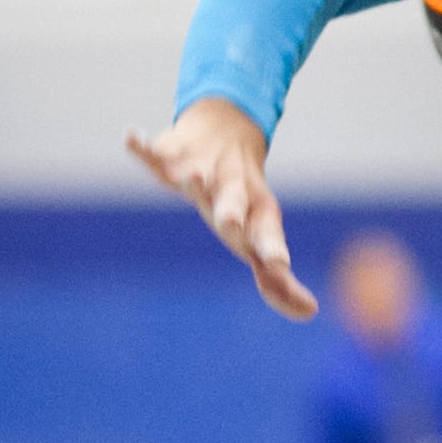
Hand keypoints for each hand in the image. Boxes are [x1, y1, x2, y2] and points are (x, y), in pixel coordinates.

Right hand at [126, 99, 318, 319]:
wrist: (228, 129)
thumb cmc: (245, 199)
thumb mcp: (262, 235)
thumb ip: (278, 281)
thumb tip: (310, 313)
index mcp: (254, 213)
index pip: (265, 233)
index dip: (271, 248)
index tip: (279, 264)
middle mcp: (231, 190)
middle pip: (232, 201)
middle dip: (230, 212)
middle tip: (229, 222)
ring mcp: (202, 170)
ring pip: (197, 174)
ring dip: (192, 177)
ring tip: (189, 175)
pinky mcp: (173, 154)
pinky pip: (156, 153)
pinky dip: (143, 148)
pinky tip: (131, 138)